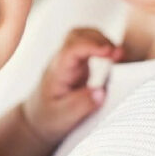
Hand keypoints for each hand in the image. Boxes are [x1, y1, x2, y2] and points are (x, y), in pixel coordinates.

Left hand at [23, 28, 124, 145]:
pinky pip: (88, 47)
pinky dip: (102, 47)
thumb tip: (101, 92)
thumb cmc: (48, 119)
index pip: (71, 49)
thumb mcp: (63, 118)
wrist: (35, 120)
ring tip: (118, 55)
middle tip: (119, 54)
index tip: (111, 53)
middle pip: (76, 35)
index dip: (92, 46)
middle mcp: (61, 62)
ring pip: (82, 37)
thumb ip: (81, 105)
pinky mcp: (76, 65)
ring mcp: (68, 62)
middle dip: (100, 39)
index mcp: (57, 73)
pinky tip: (113, 58)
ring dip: (102, 40)